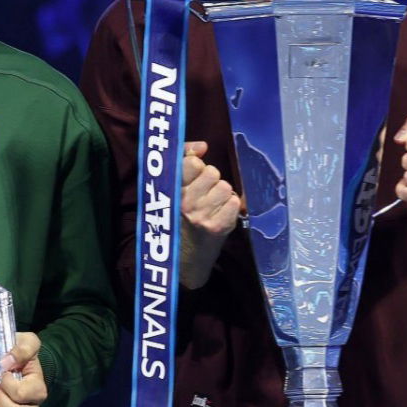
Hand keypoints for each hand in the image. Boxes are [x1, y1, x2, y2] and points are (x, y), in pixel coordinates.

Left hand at [0, 332, 47, 406]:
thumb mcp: (28, 342)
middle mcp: (30, 403)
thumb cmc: (22, 350)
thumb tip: (6, 362)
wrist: (13, 356)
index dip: (8, 384)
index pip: (21, 394)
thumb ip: (23, 349)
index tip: (3, 373)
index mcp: (37, 388)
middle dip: (0, 399)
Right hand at [180, 141, 240, 288]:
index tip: (193, 177)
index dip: (196, 167)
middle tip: (204, 194)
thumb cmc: (178, 219)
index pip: (192, 162)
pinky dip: (230, 207)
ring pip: (225, 186)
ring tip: (212, 204)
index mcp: (171, 191)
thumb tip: (202, 146)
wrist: (183, 260)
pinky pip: (234, 202)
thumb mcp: (173, 190)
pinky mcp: (218, 227)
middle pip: (212, 172)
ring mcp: (202, 215)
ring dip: (221, 194)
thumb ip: (184, 159)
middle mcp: (185, 202)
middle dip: (211, 180)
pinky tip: (220, 214)